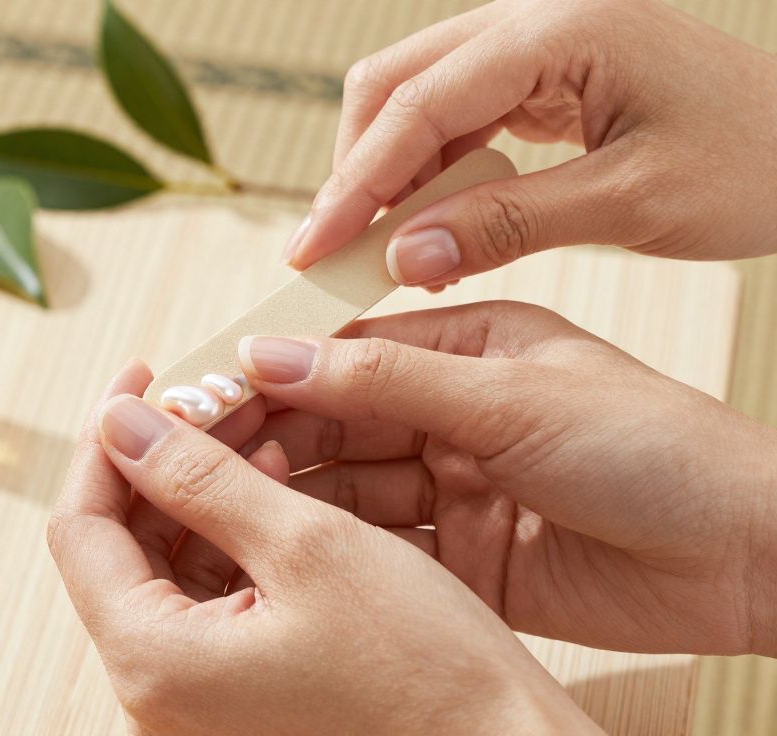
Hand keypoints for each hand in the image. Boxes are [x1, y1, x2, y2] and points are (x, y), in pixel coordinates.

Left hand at [48, 359, 595, 734]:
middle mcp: (155, 692)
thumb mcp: (308, 546)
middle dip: (160, 458)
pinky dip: (230, 536)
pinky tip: (274, 487)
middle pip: (118, 545)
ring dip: (199, 490)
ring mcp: (193, 697)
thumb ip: (199, 478)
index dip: (106, 441)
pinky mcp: (233, 693)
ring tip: (254, 431)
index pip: (80, 528)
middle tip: (209, 394)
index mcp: (153, 661)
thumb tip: (122, 424)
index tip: (142, 377)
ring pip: (163, 565)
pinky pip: (204, 598)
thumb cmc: (423, 666)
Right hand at [237, 300, 776, 655]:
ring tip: (222, 498)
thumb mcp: (515, 397)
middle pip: (334, 419)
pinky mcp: (464, 555)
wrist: (748, 558)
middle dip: (270, 433)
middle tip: (194, 450)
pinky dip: (332, 545)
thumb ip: (389, 379)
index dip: (275, 367)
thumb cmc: (660, 449)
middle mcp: (454, 412)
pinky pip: (379, 545)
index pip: (346, 349)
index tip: (205, 385)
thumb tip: (277, 353)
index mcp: (470, 344)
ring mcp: (456, 485)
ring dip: (293, 490)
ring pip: (348, 485)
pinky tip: (284, 544)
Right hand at [285, 0, 776, 283]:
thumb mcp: (632, 202)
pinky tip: (427, 227)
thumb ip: (507, 224)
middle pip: (396, 83)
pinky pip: (456, 116)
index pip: (419, 104)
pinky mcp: (543, 74)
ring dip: (387, 174)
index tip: (314, 247)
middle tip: (331, 251)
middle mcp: (536, 20)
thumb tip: (401, 255)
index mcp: (562, 29)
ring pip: (416, 98)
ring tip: (377, 251)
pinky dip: (428, 173)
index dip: (357, 182)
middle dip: (357, 169)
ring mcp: (537, 42)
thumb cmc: (757, 162)